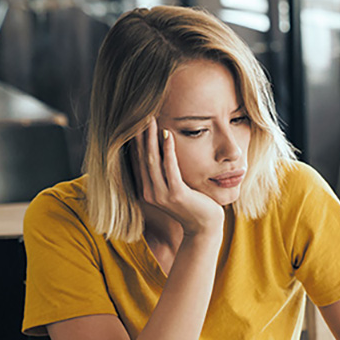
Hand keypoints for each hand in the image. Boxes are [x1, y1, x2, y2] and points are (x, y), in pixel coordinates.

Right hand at [134, 117, 223, 236]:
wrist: (204, 226)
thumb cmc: (192, 204)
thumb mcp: (174, 187)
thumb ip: (165, 172)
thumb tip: (161, 150)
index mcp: (147, 190)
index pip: (137, 160)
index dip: (135, 140)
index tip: (135, 121)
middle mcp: (150, 192)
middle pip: (142, 157)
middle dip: (141, 135)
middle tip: (140, 113)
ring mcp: (162, 194)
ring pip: (152, 160)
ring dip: (151, 138)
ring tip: (151, 119)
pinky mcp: (177, 194)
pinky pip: (170, 168)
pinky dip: (168, 150)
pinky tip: (168, 135)